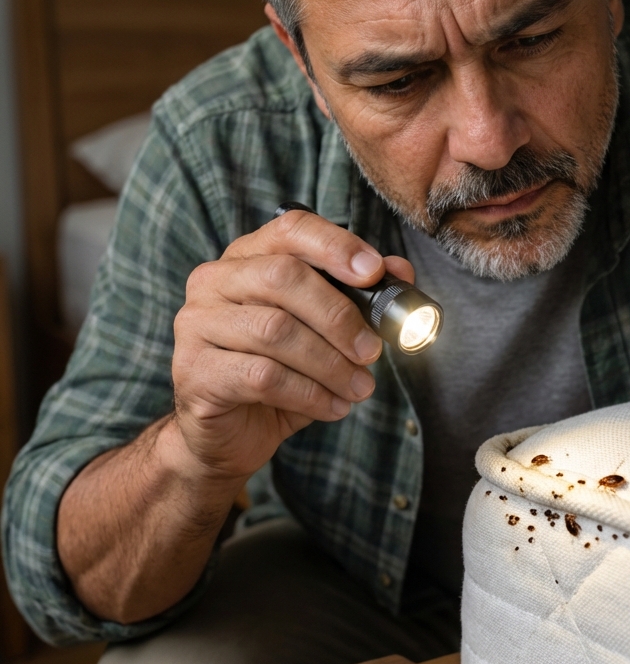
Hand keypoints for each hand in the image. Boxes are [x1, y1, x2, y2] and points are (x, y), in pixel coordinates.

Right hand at [171, 209, 413, 479]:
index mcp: (248, 257)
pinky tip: (333, 406)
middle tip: (372, 351)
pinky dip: (310, 393)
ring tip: (360, 387)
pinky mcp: (195, 371)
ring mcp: (197, 324)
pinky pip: (262, 376)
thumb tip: (400, 270)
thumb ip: (360, 297)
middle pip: (284, 277)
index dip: (336, 245)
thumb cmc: (281, 374)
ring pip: (276, 331)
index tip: (376, 272)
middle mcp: (214, 280)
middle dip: (340, 316)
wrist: (230, 435)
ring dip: (330, 364)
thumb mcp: (325, 334)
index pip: (291, 228)